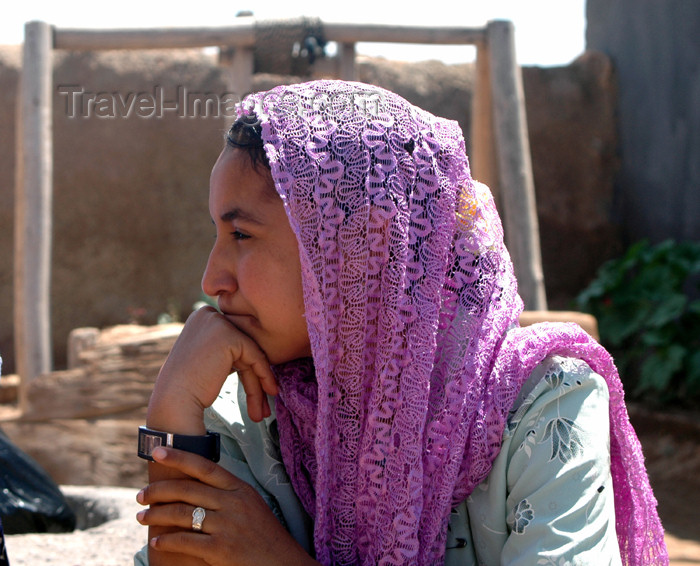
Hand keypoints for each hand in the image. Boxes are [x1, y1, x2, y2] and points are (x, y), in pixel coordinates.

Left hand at [137, 447, 317, 565]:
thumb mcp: (251, 506)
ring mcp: (227, 526)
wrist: (284, 565)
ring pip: (182, 514)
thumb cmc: (265, 536)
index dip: (180, 457)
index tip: (158, 450)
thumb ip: (228, 494)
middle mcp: (234, 503)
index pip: (205, 467)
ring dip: (156, 514)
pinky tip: (156, 541)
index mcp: (241, 489)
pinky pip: (185, 541)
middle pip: (188, 489)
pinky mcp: (221, 550)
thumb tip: (196, 483)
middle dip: (159, 490)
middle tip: (140, 495)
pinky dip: (166, 540)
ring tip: (141, 517)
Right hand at [148, 306, 277, 429]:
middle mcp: (207, 314)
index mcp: (201, 317)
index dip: (245, 365)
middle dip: (254, 376)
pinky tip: (269, 392)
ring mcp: (217, 323)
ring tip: (264, 411)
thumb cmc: (187, 387)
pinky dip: (264, 375)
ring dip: (259, 383)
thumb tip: (252, 353)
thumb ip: (226, 350)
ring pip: (250, 353)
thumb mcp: (207, 358)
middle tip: (262, 405)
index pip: (233, 339)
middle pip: (241, 346)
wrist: (174, 401)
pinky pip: (255, 355)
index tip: (257, 389)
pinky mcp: (228, 336)